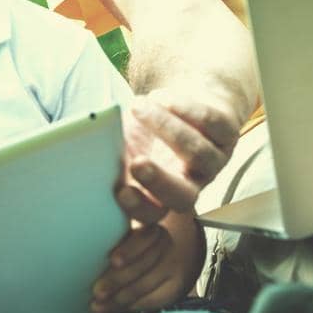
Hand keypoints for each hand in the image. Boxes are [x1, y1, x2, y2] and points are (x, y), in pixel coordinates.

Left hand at [90, 212, 203, 312]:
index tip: (112, 260)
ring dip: (119, 298)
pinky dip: (131, 306)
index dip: (129, 250)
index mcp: (149, 225)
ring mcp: (173, 265)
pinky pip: (153, 300)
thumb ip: (108, 236)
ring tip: (97, 306)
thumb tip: (78, 240)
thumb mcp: (120, 233)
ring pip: (146, 285)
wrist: (162, 254)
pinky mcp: (174, 286)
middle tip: (96, 291)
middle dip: (117, 280)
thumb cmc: (127, 243)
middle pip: (143, 264)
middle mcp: (165, 242)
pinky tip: (114, 309)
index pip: (144, 237)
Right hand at [116, 89, 240, 224]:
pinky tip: (161, 97)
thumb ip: (109, 158)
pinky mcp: (228, 131)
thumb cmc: (144, 129)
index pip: (153, 215)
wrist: (178, 101)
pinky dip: (185, 108)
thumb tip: (84, 159)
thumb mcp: (123, 145)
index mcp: (161, 194)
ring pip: (198, 154)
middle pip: (184, 198)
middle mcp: (190, 182)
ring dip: (166, 128)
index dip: (138, 208)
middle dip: (161, 183)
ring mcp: (213, 159)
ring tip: (139, 106)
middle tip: (138, 164)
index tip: (121, 191)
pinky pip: (213, 123)